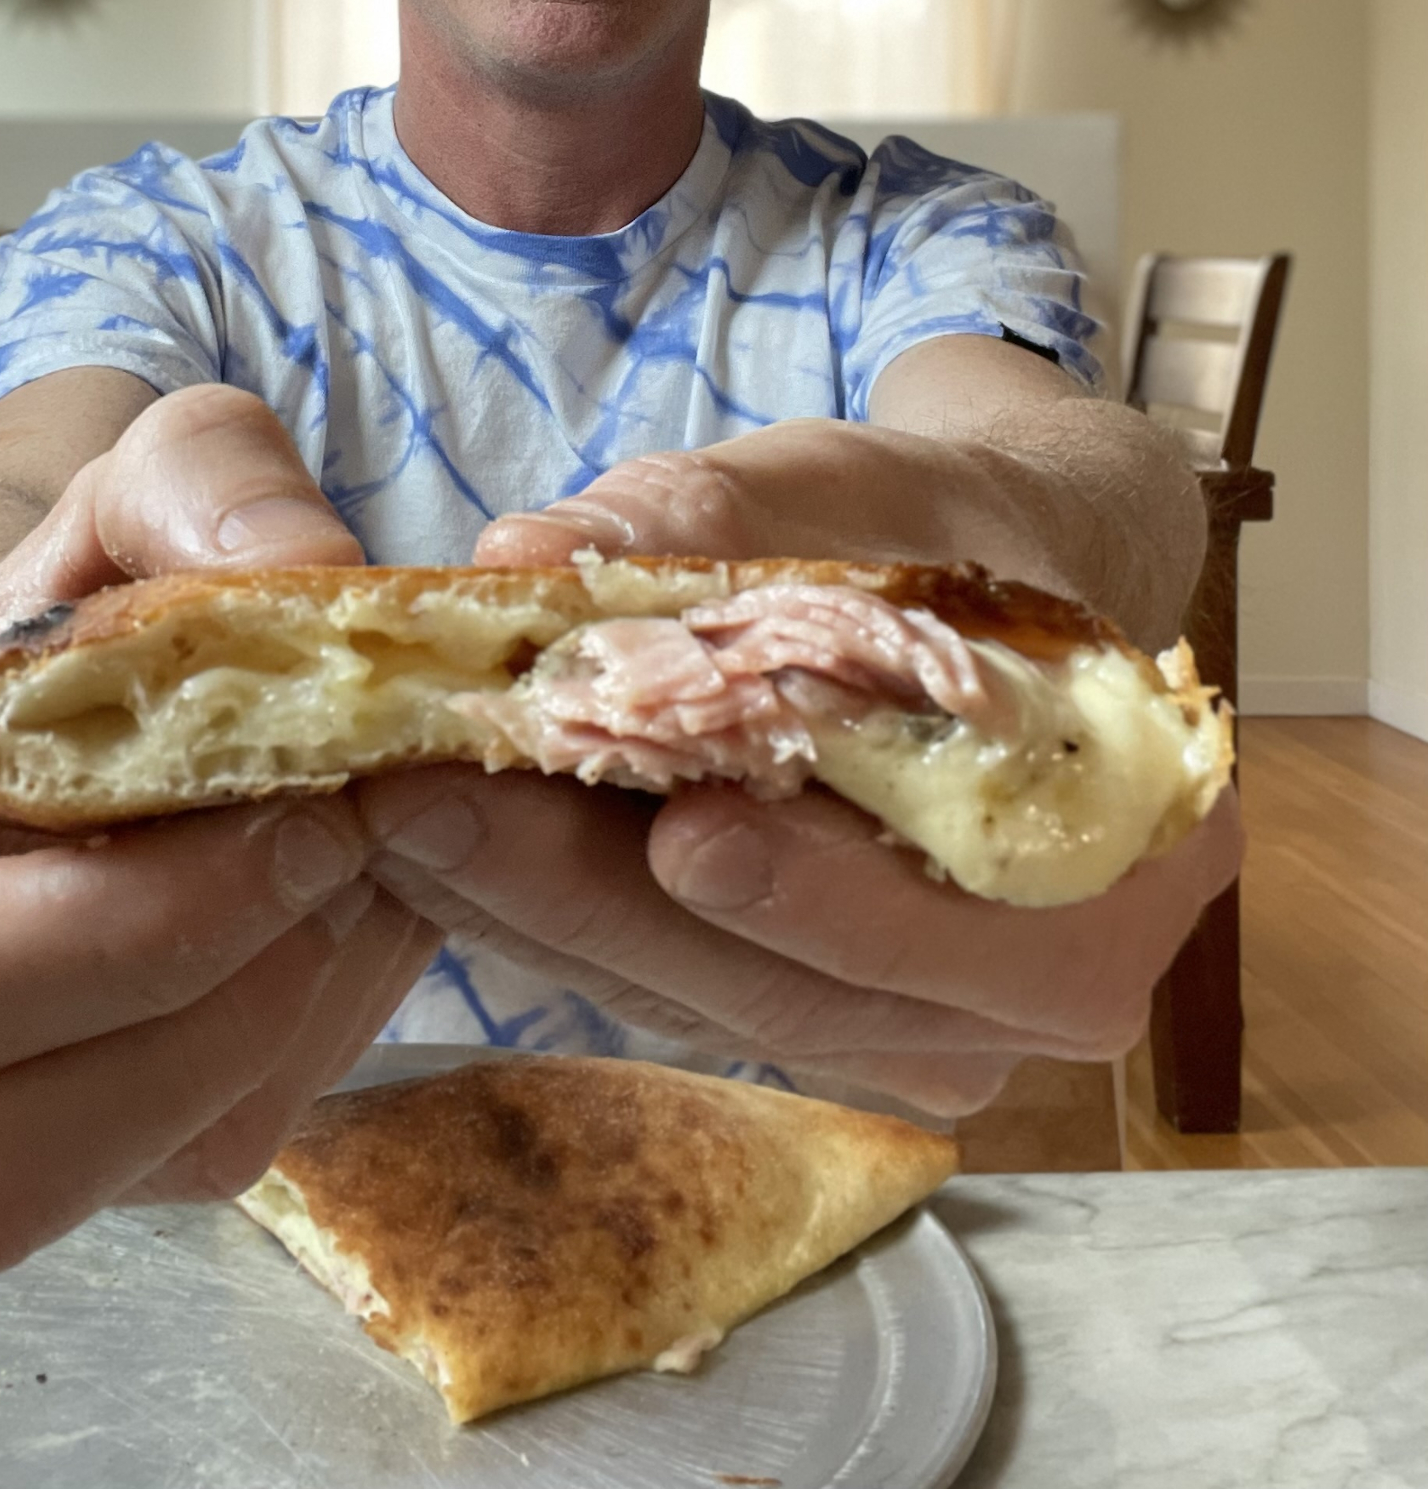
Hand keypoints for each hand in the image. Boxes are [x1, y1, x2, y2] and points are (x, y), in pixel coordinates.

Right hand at [0, 387, 438, 1274]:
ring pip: (129, 1179)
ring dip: (287, 1031)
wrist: (52, 716)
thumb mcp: (124, 498)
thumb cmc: (60, 617)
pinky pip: (204, 1164)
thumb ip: (206, 478)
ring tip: (351, 880)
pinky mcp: (61, 1179)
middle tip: (347, 853)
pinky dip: (311, 1049)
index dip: (137, 921)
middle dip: (223, 1003)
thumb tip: (314, 573)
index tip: (303, 811)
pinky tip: (334, 928)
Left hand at [353, 408, 1240, 1115]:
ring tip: (404, 825)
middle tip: (436, 814)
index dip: (816, 896)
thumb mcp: (858, 492)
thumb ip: (713, 521)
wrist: (989, 585)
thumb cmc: (950, 532)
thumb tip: (531, 550)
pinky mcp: (807, 1011)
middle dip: (606, 906)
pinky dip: (558, 923)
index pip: (963, 925)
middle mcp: (1023, 997)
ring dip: (545, 921)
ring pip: (713, 1005)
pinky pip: (675, 990)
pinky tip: (447, 851)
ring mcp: (908, 1026)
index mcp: (1113, 875)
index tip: (671, 834)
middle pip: (803, 993)